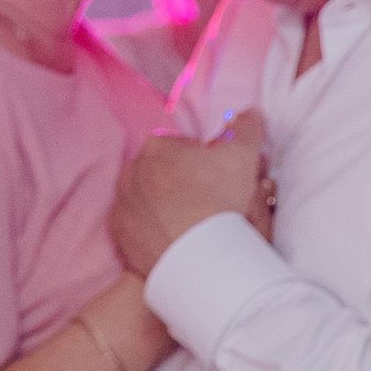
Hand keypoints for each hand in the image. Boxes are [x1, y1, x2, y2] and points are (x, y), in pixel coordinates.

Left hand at [110, 110, 273, 276]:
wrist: (198, 256)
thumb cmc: (220, 200)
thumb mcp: (243, 155)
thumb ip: (247, 128)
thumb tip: (250, 114)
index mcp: (157, 146)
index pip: (185, 146)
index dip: (206, 160)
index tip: (220, 176)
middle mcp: (131, 171)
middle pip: (165, 171)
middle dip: (185, 180)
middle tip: (211, 199)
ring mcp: (122, 203)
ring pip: (149, 196)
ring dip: (168, 203)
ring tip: (194, 219)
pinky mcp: (120, 233)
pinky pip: (137, 224)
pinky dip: (153, 227)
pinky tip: (175, 235)